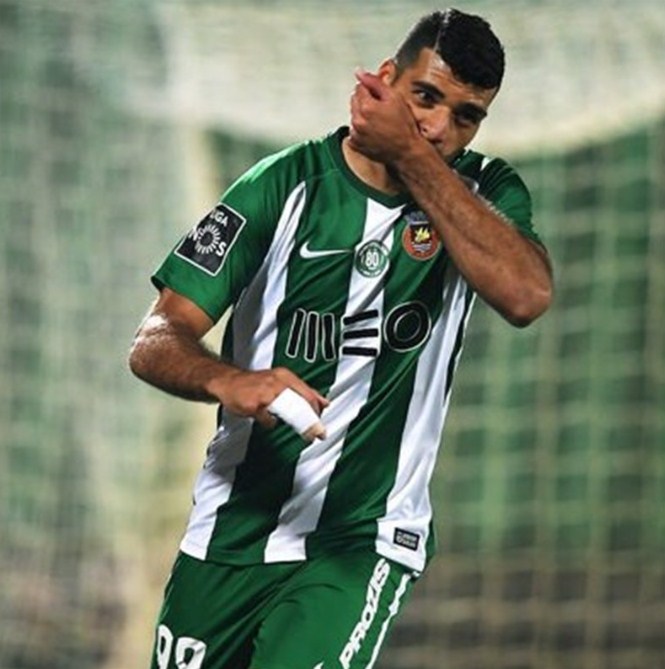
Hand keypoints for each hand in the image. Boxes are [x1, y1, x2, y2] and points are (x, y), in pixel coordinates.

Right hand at [208, 366, 328, 428]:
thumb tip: (324, 403)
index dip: (317, 411)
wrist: (228, 381)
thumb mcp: (281, 381)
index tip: (322, 425)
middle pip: (301, 404)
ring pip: (289, 411)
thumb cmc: (255, 384)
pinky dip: (271, 423)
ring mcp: (266, 393)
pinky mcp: (255, 404)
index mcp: (285, 377)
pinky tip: (269, 421)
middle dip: (312, 421)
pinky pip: (269, 420)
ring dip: (298, 425)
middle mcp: (278, 382)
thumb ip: (302, 392)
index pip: (308, 394)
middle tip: (318, 434)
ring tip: (304, 434)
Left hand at [348, 69, 421, 163]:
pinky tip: (373, 131)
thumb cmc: (403, 126)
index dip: (371, 89)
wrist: (405, 150)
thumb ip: (374, 82)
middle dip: (365, 101)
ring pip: (353, 115)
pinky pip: (353, 131)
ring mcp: (355, 134)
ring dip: (362, 115)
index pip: (359, 87)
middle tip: (381, 109)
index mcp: (366, 107)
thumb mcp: (394, 97)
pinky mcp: (355, 144)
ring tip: (379, 121)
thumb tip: (359, 72)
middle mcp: (357, 121)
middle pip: (354, 100)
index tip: (380, 97)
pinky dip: (360, 129)